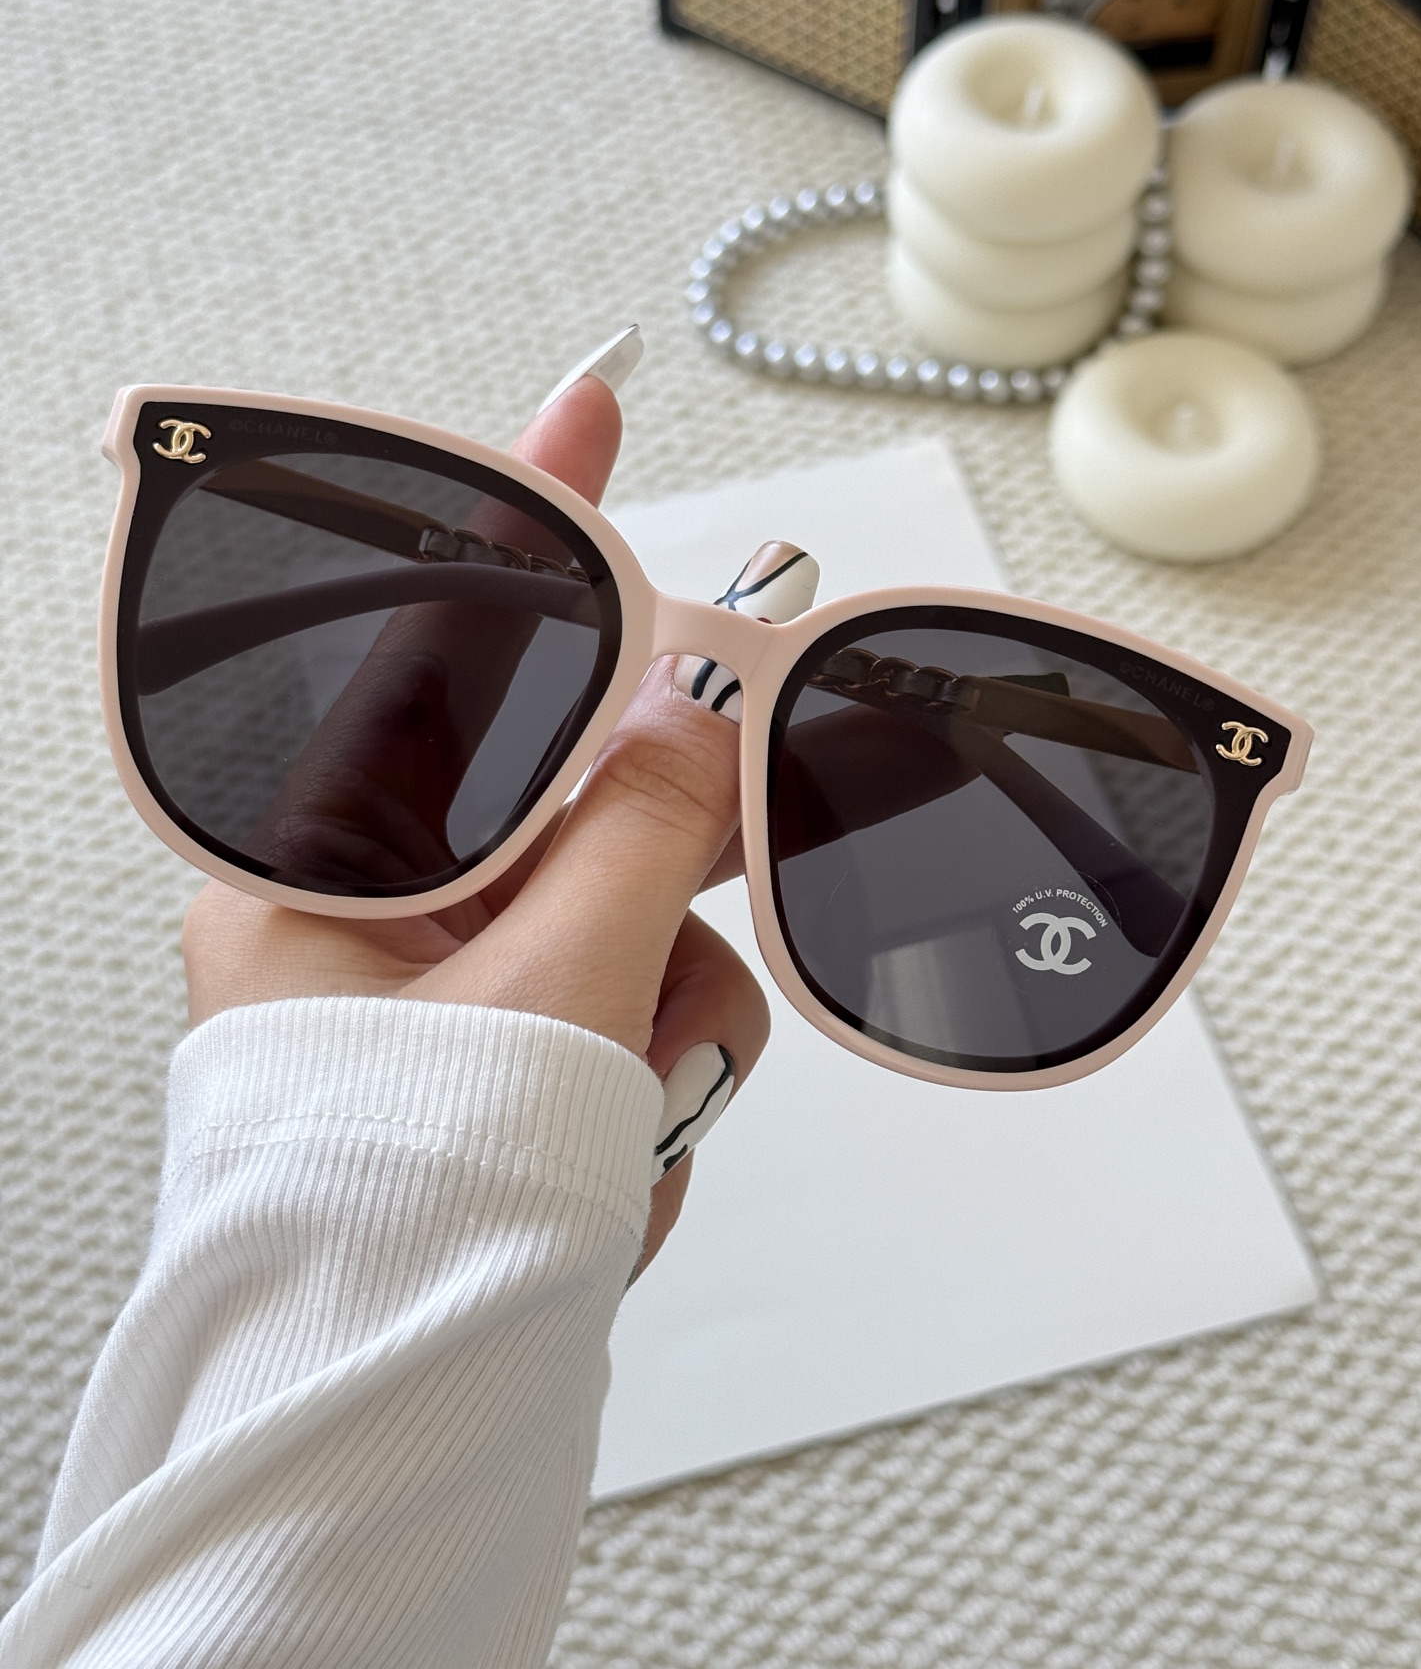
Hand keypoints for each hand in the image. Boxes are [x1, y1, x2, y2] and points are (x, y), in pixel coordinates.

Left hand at [183, 376, 768, 1271]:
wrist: (395, 1412)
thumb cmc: (392, 1212)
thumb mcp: (544, 994)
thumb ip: (640, 832)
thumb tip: (697, 708)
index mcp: (330, 863)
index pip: (442, 642)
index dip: (529, 515)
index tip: (590, 401)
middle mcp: (389, 909)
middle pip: (580, 792)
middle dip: (657, 869)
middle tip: (678, 909)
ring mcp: (466, 980)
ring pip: (639, 909)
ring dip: (660, 1013)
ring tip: (607, 1110)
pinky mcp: (529, 1046)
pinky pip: (646, 999)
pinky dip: (654, 1072)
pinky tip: (612, 1143)